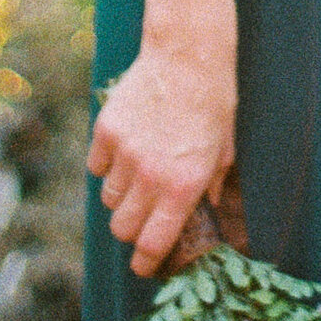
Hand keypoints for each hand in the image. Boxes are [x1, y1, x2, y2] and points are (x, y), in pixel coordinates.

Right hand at [86, 37, 235, 278]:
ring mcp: (125, 154)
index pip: (153, 245)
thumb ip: (213, 188)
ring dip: (121, 196)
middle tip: (142, 216)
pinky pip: (96, 167)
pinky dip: (106, 165)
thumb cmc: (213, 103)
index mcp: (182, 187)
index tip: (143, 266)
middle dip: (131, 229)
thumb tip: (208, 213)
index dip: (145, 263)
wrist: (188, 55)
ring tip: (138, 174)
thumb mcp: (225, 150)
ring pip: (108, 199)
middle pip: (122, 228)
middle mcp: (150, 176)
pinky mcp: (106, 131)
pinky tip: (125, 150)